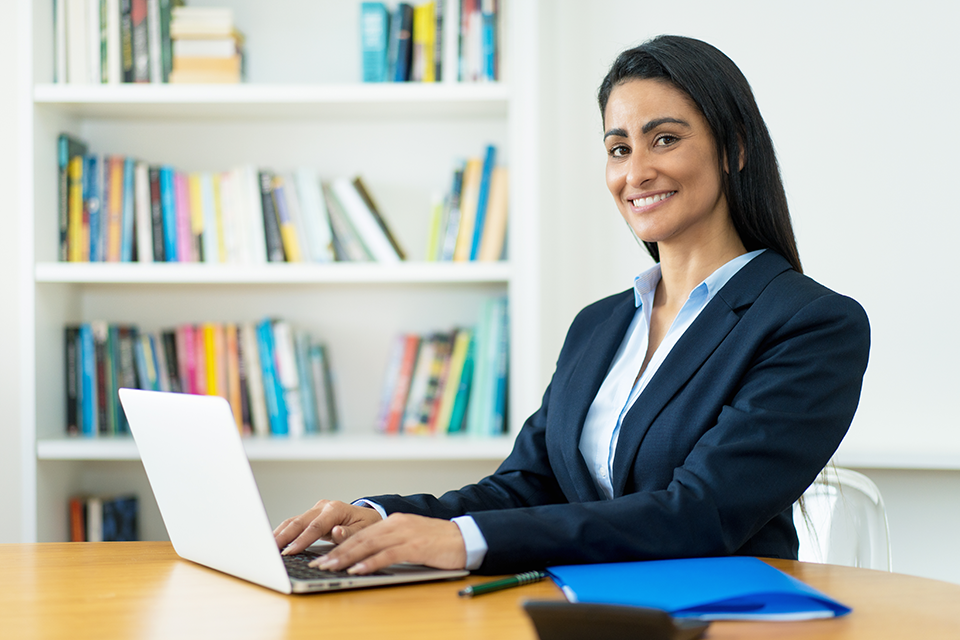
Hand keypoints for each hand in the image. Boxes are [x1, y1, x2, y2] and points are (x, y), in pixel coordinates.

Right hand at [273, 499, 382, 555]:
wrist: (368, 517)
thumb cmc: (367, 524)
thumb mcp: (364, 530)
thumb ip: (349, 533)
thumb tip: (336, 533)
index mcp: (335, 509)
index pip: (315, 527)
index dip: (302, 540)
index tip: (290, 552)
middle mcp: (323, 507)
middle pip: (299, 522)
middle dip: (283, 537)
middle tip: (270, 550)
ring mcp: (315, 510)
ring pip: (293, 522)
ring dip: (279, 534)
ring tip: (267, 548)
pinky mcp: (311, 516)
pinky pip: (294, 524)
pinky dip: (283, 533)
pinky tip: (274, 542)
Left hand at [309, 512, 466, 574]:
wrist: (466, 538)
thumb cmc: (439, 543)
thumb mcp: (411, 539)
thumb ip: (391, 544)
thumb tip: (366, 558)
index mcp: (394, 522)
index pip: (361, 533)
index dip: (340, 546)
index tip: (324, 557)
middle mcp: (397, 524)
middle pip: (360, 538)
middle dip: (337, 552)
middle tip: (319, 564)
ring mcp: (406, 534)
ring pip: (369, 545)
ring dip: (347, 558)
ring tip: (331, 568)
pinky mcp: (415, 546)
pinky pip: (387, 555)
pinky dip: (370, 563)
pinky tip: (357, 570)